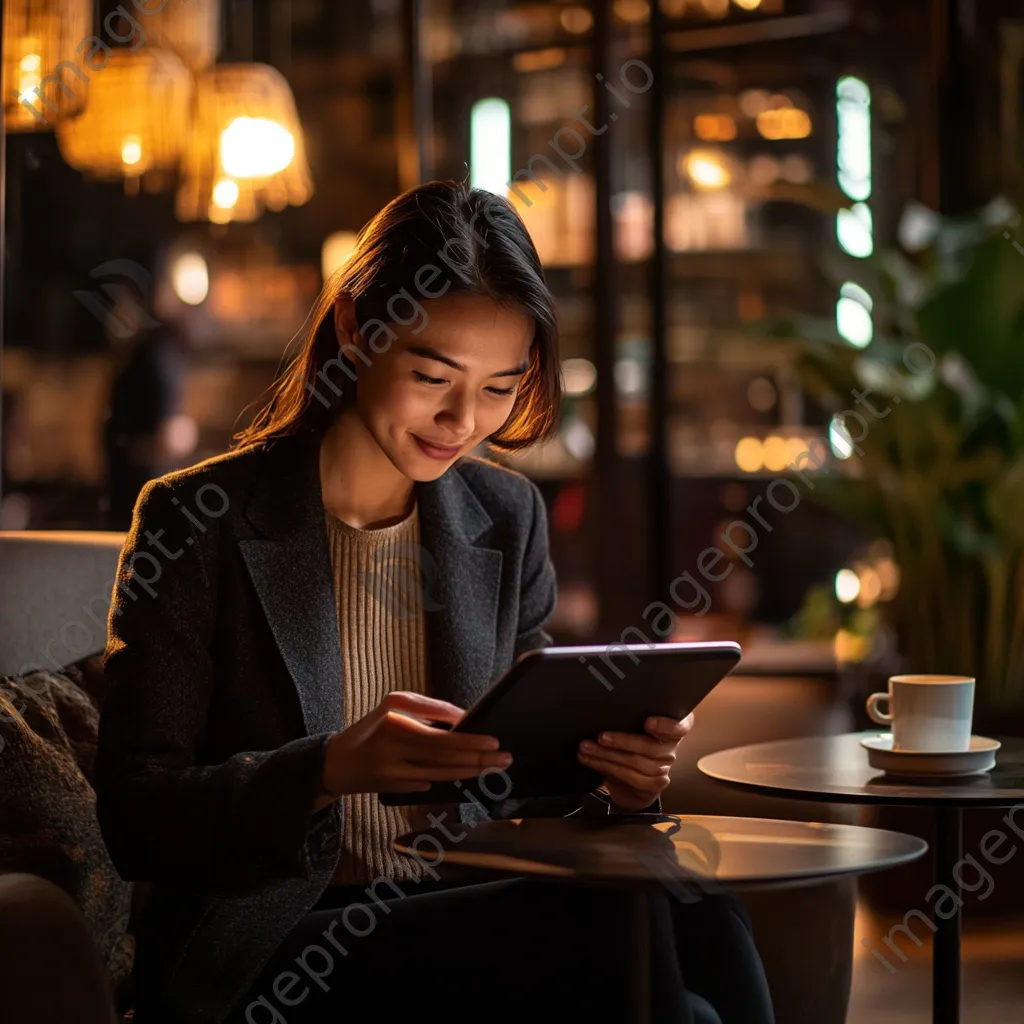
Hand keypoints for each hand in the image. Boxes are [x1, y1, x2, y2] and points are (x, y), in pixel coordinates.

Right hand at [320, 691, 512, 798]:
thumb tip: (463, 718)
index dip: (468, 739)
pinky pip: (427, 783)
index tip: (492, 740)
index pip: (439, 732)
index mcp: (394, 717)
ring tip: (494, 767)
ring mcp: (390, 768)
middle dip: (477, 757)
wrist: (335, 761)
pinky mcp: (391, 786)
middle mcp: (391, 743)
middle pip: (444, 754)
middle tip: (503, 757)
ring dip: (470, 771)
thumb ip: (429, 709)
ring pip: (440, 772)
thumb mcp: (394, 705)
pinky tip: (469, 776)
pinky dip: (449, 779)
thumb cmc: (371, 728)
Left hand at [577, 713, 694, 811]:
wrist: (632, 782)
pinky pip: (628, 777)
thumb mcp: (632, 727)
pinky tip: (590, 760)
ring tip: (587, 748)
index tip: (648, 722)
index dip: (666, 725)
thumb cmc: (631, 744)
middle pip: (650, 746)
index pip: (680, 726)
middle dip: (622, 741)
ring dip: (606, 755)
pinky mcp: (653, 785)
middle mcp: (671, 749)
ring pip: (635, 762)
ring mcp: (664, 769)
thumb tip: (606, 706)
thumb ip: (630, 717)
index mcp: (672, 728)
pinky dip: (605, 767)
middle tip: (601, 736)